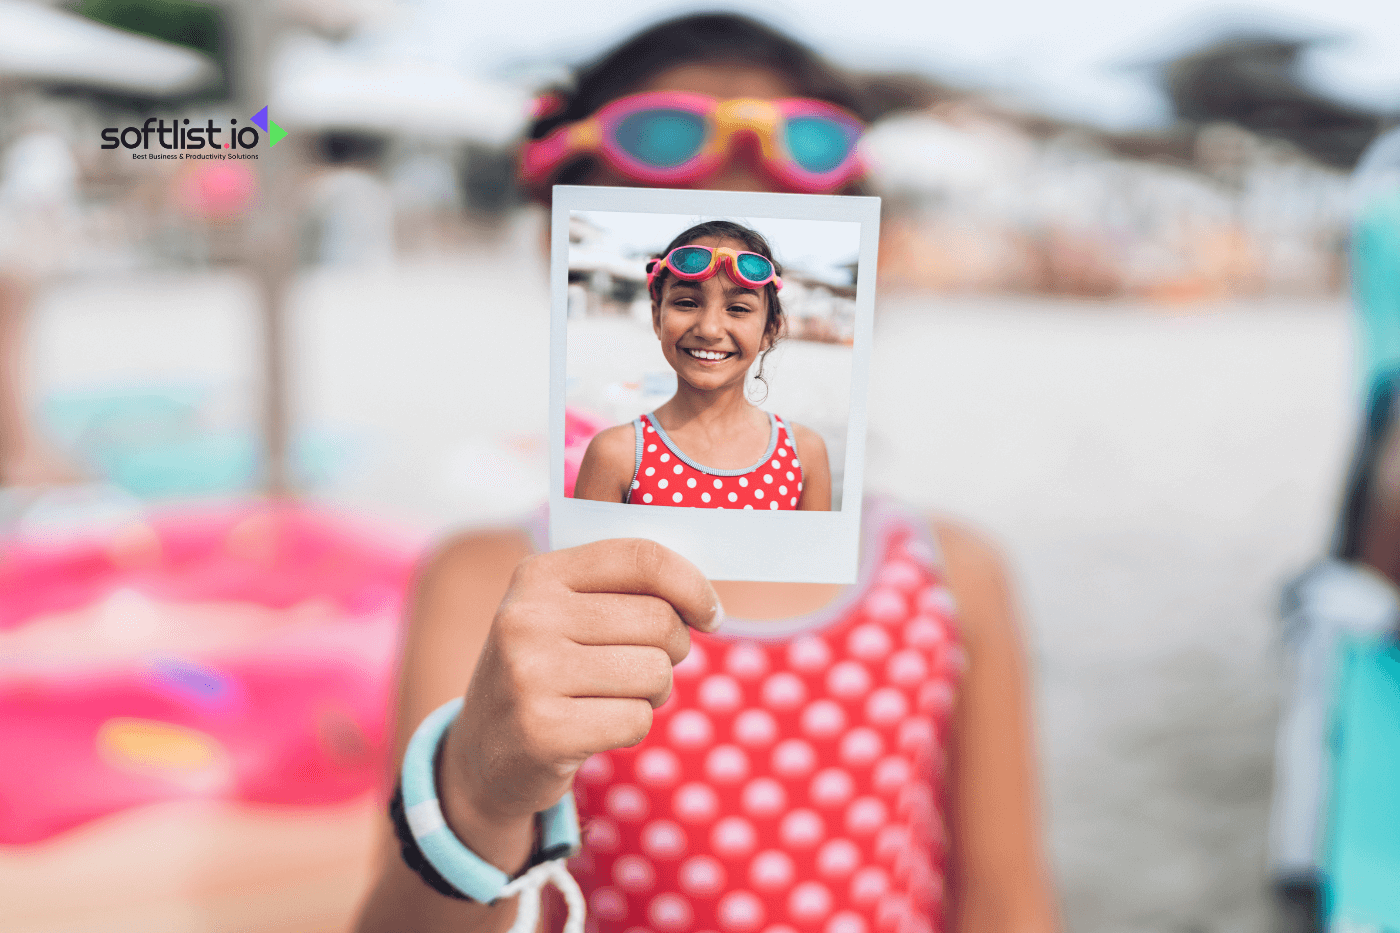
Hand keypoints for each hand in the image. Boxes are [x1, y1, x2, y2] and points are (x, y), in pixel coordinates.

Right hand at [441, 538, 721, 830]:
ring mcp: (530, 675)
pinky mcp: (542, 731)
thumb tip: (705, 600)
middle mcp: (527, 618)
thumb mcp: (563, 613)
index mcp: (538, 574)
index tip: (710, 614)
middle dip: (673, 649)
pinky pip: (636, 720)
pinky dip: (632, 727)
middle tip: (644, 666)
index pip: (641, 558)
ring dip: (653, 692)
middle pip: (659, 621)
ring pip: (655, 673)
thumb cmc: (548, 671)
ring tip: (613, 697)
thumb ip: (622, 589)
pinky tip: (595, 727)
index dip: (692, 585)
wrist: (483, 754)